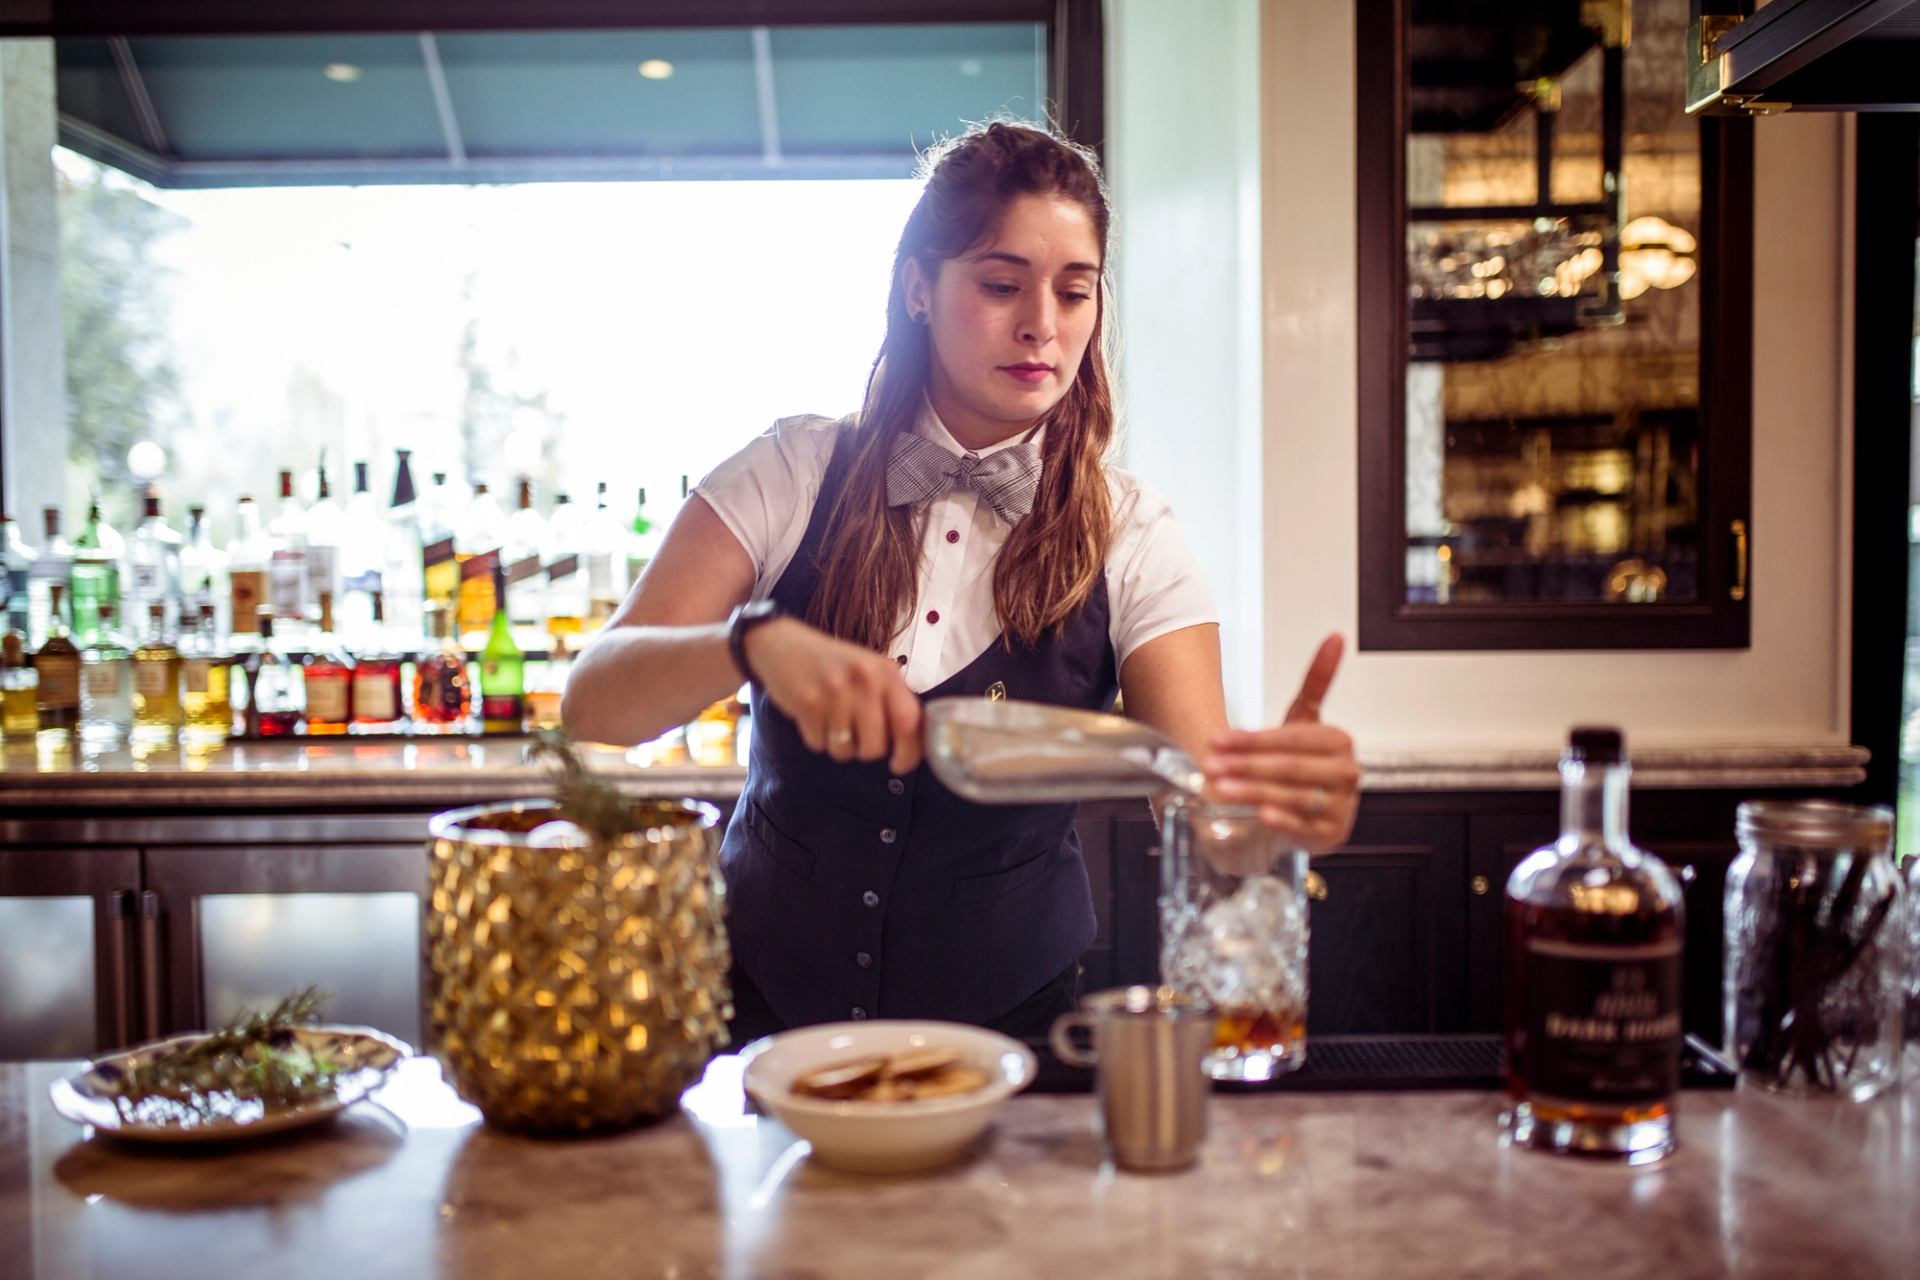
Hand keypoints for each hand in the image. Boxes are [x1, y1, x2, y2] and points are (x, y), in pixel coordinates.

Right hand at [744, 618, 922, 774]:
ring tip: (832, 720)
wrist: (784, 644)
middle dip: (866, 750)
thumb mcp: (870, 670)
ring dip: (838, 745)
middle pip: (875, 746)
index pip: (909, 722)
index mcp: (885, 673)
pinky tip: (814, 716)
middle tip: (856, 735)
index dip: (909, 752)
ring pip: (845, 750)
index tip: (901, 764)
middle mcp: (863, 680)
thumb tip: (913, 741)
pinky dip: (816, 737)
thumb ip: (892, 699)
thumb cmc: (832, 663)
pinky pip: (818, 744)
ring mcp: (834, 691)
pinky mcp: (807, 702)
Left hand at [1202, 633, 1359, 854]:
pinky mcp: (1332, 835)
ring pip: (1294, 796)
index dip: (1251, 739)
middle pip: (1290, 766)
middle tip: (1209, 764)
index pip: (1291, 737)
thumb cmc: (1302, 761)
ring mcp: (1341, 806)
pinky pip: (1305, 827)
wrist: (1313, 808)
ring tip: (1220, 789)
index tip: (1215, 739)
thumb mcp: (1306, 721)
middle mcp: (1345, 773)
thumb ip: (1318, 681)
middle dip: (1245, 765)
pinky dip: (1282, 821)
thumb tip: (1336, 636)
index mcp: (1339, 740)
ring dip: (1254, 792)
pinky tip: (1259, 816)